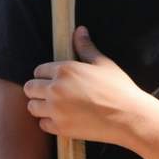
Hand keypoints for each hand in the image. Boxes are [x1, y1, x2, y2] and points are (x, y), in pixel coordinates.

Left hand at [23, 26, 150, 145]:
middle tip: (51, 93)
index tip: (53, 79)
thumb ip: (86, 47)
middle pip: (30, 88)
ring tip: (54, 106)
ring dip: (40, 106)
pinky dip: (49, 122)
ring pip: (32, 107)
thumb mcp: (102, 63)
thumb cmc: (118, 88)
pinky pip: (42, 124)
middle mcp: (55, 89)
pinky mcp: (60, 128)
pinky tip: (62, 118)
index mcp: (65, 70)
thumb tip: (79, 30)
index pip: (38, 70)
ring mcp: (56, 110)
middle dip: (38, 89)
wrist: (129, 117)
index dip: (45, 74)